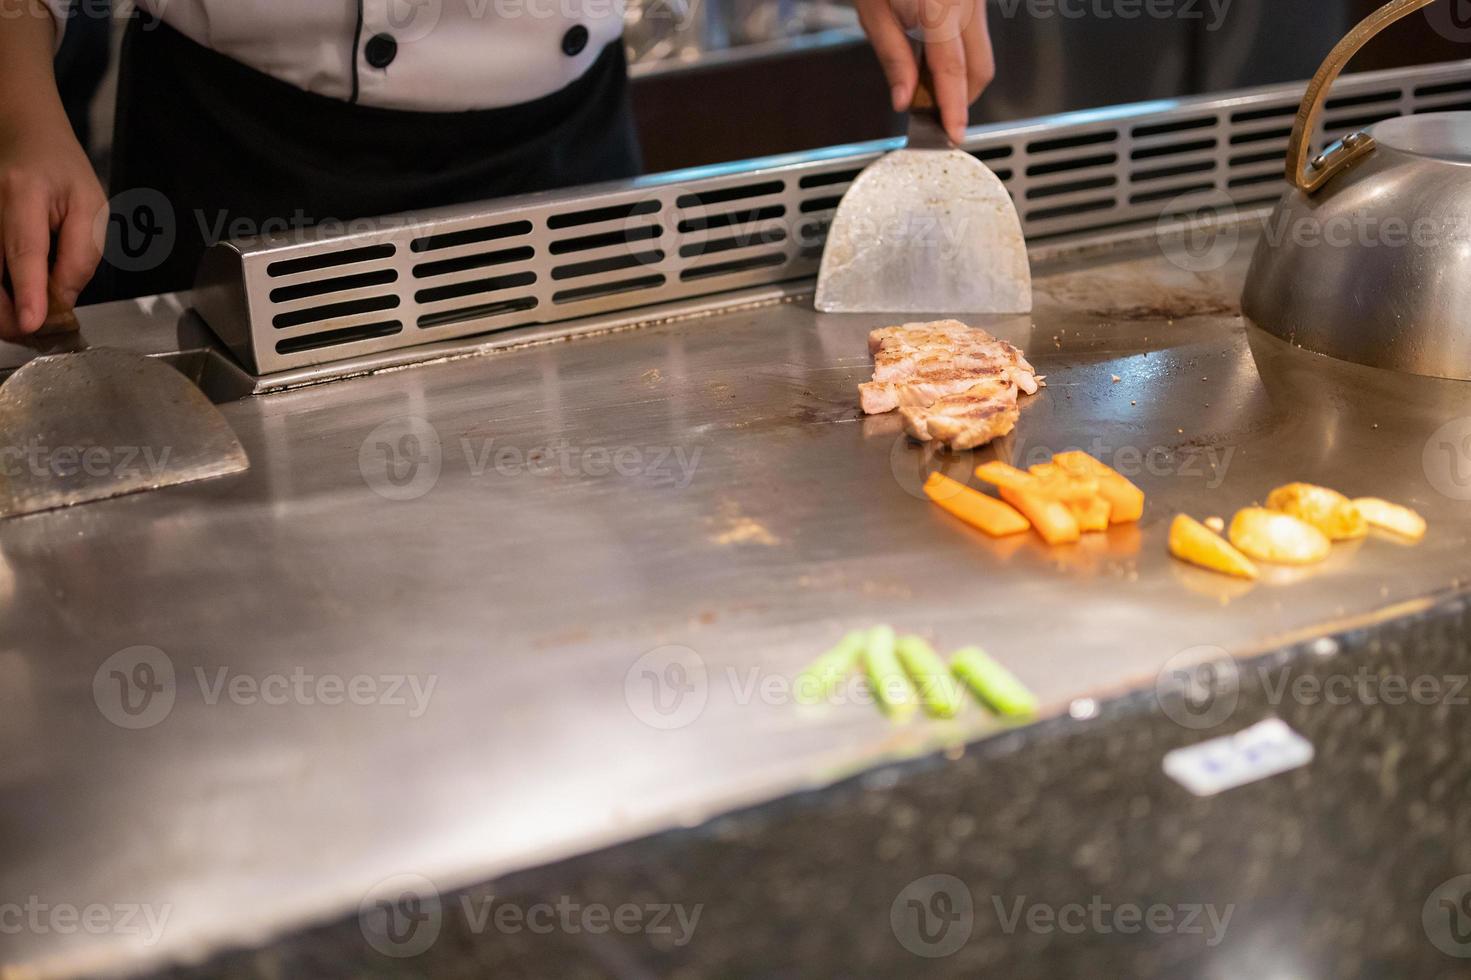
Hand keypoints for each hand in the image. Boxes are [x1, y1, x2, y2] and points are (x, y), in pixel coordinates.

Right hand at [0, 118, 106, 340]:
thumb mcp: (90, 206)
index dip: (27, 291)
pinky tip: (15, 303)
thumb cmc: (59, 169)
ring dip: (1, 312)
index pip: (24, 250)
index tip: (31, 323)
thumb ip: (80, 256)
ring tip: (30, 319)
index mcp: (22, 193)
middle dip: (10, 316)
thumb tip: (61, 301)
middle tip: (39, 333)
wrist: (21, 134)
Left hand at [856, 0, 995, 144]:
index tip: (952, 135)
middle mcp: (967, 2)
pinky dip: (959, 55)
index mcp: (940, 6)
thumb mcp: (874, 11)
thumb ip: (893, 56)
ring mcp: (977, 0)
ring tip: (925, 82)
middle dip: (960, 99)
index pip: (953, 70)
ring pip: (982, 55)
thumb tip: (904, 99)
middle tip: (931, 114)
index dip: (954, 108)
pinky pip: (976, 37)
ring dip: (959, 78)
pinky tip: (932, 55)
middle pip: (979, 69)